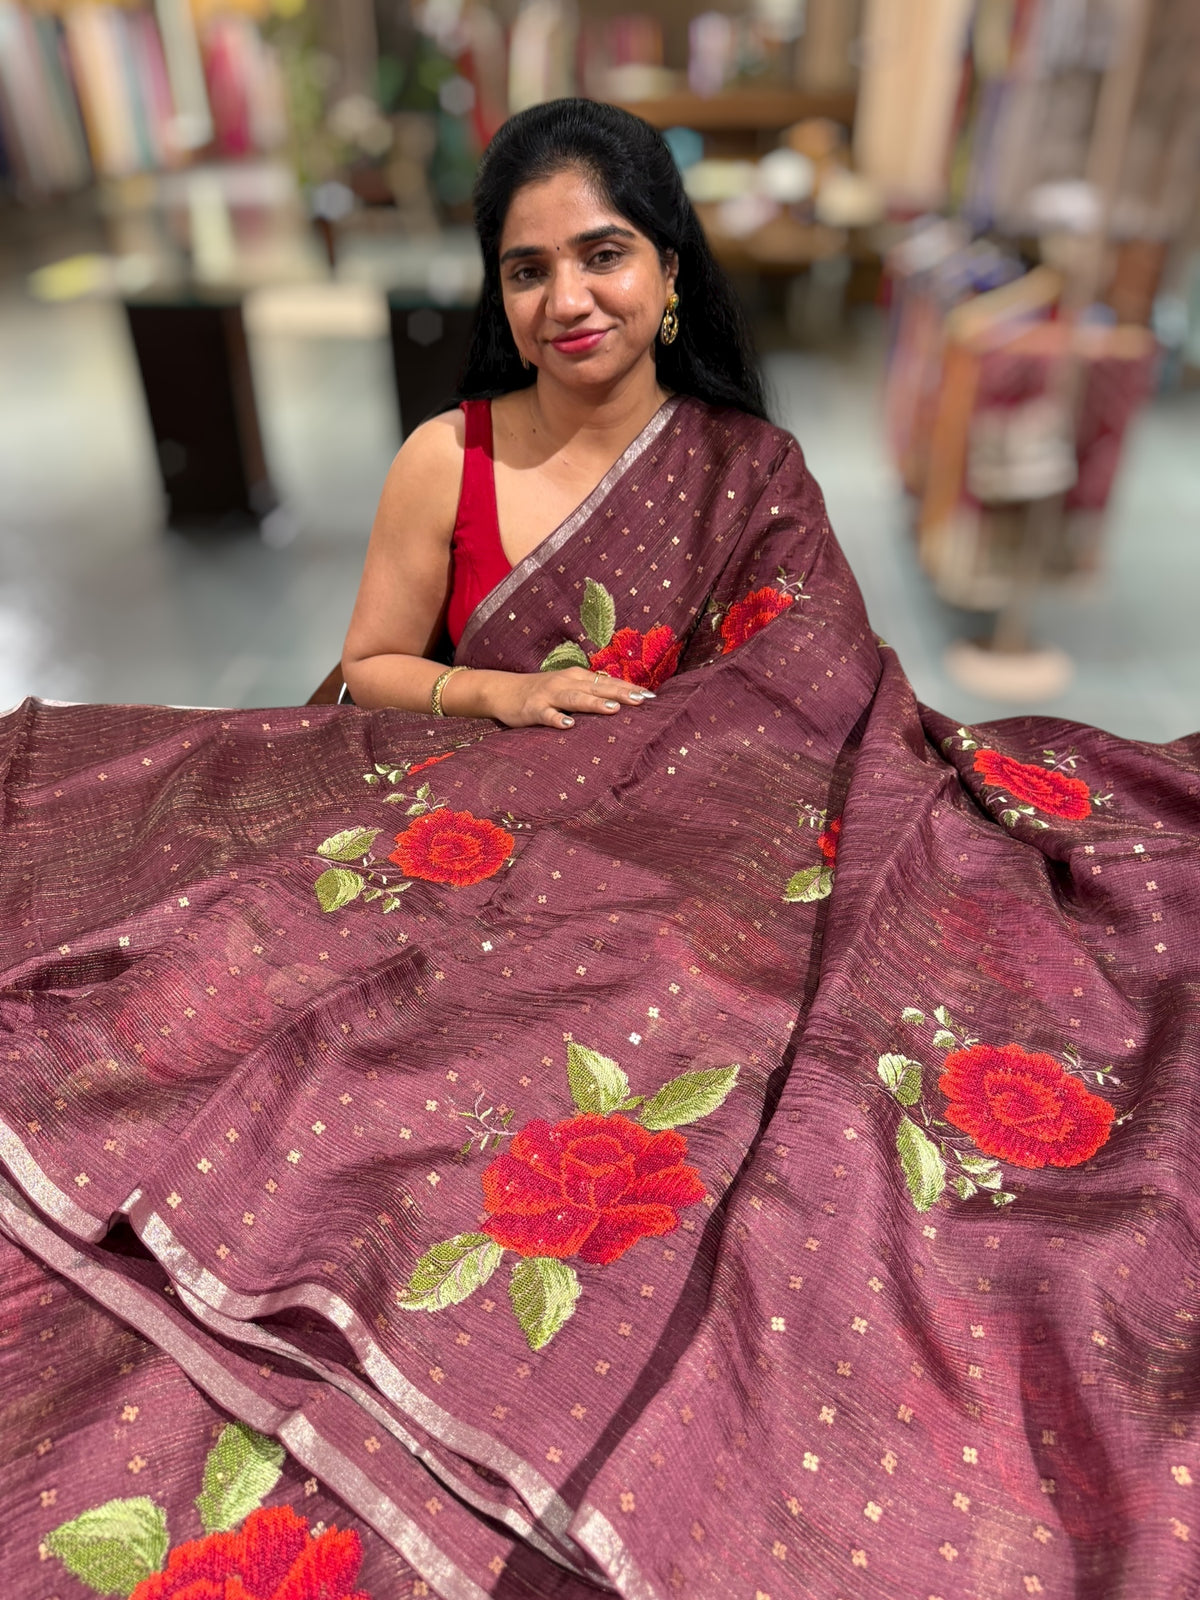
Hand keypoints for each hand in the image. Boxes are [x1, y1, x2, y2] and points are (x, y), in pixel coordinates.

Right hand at [479, 668, 654, 728]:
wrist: (502, 690)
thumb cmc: (540, 691)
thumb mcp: (567, 687)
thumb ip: (590, 691)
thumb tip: (620, 699)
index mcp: (577, 677)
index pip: (608, 682)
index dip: (628, 688)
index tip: (652, 696)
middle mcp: (566, 682)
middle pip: (597, 687)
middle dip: (620, 693)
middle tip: (643, 700)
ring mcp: (548, 695)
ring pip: (575, 698)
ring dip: (594, 703)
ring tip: (613, 709)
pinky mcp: (532, 709)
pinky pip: (546, 714)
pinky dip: (557, 719)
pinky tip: (568, 725)